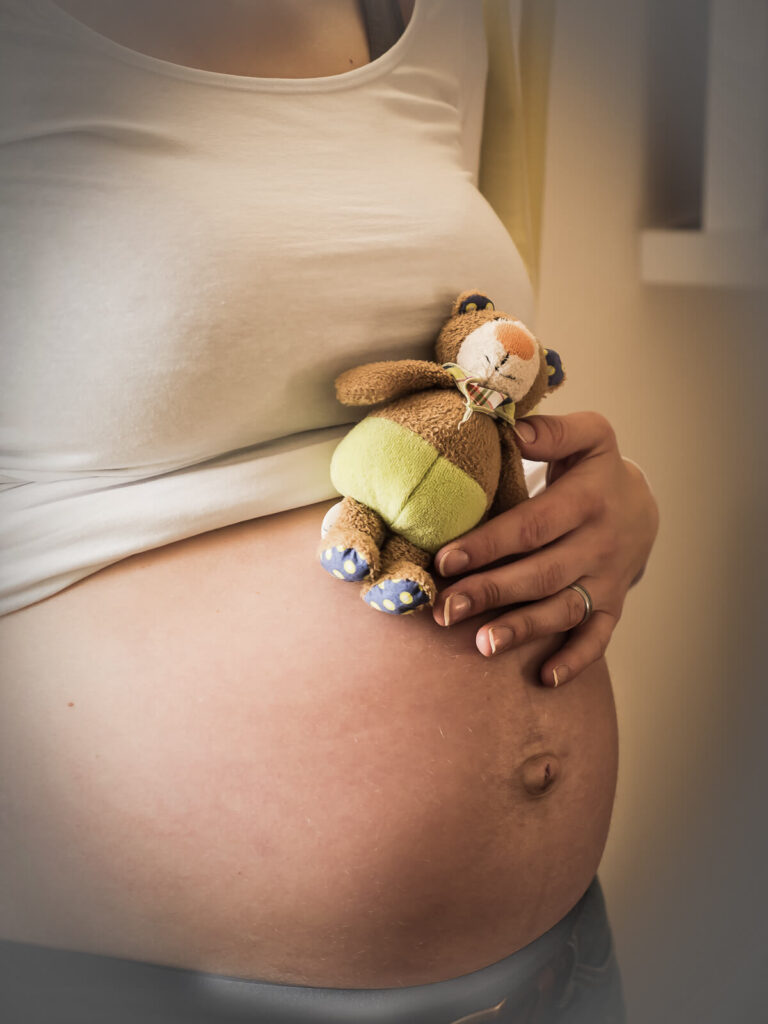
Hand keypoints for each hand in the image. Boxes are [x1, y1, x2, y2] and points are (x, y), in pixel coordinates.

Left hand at [432, 412, 658, 685]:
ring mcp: (608, 579)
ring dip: (523, 629)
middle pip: (542, 574)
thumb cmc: (595, 468)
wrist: (641, 503)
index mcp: (588, 499)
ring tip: (482, 644)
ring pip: (564, 610)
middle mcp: (600, 544)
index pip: (532, 526)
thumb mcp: (588, 435)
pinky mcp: (612, 606)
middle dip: (492, 592)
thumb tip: (510, 428)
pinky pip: (597, 638)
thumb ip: (551, 431)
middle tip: (446, 609)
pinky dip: (575, 660)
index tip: (445, 560)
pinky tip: (543, 678)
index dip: (488, 545)